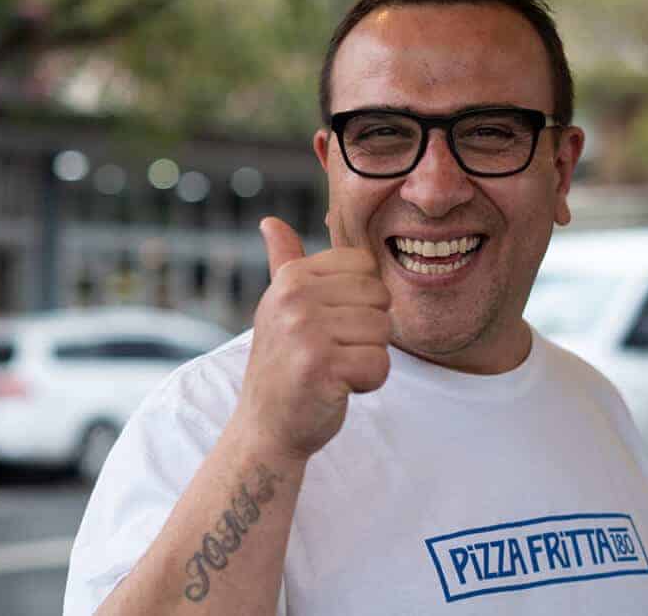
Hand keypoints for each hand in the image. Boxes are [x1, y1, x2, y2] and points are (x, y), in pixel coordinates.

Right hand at [236, 217, 392, 461]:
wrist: (266, 426)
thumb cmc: (284, 363)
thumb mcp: (280, 306)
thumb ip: (284, 262)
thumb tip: (270, 222)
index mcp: (291, 278)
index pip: (365, 267)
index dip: (361, 300)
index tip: (330, 324)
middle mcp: (294, 298)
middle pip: (379, 298)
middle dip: (366, 331)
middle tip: (331, 352)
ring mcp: (305, 331)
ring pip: (382, 332)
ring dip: (366, 358)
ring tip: (332, 369)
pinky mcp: (320, 367)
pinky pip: (379, 365)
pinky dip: (368, 383)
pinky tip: (338, 387)